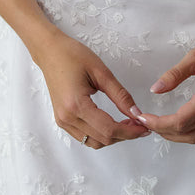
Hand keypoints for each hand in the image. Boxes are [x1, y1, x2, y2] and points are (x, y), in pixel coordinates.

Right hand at [35, 33, 150, 148]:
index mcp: (76, 105)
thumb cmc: (72, 56)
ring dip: (113, 137)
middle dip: (125, 135)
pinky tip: (112, 124)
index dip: (130, 132)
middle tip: (140, 123)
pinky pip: (84, 137)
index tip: (145, 127)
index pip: (109, 129)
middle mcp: (67, 118)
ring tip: (127, 124)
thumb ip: (120, 95)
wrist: (50, 52)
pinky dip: (101, 135)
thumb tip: (137, 113)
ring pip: (94, 142)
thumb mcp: (101, 72)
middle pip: (103, 139)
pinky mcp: (62, 120)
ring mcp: (63, 121)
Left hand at [129, 31, 194, 143]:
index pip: (181, 121)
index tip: (143, 117)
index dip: (159, 124)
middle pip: (187, 133)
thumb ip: (174, 75)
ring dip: (175, 134)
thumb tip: (155, 90)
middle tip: (145, 122)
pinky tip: (175, 121)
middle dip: (164, 131)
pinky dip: (188, 130)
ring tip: (157, 124)